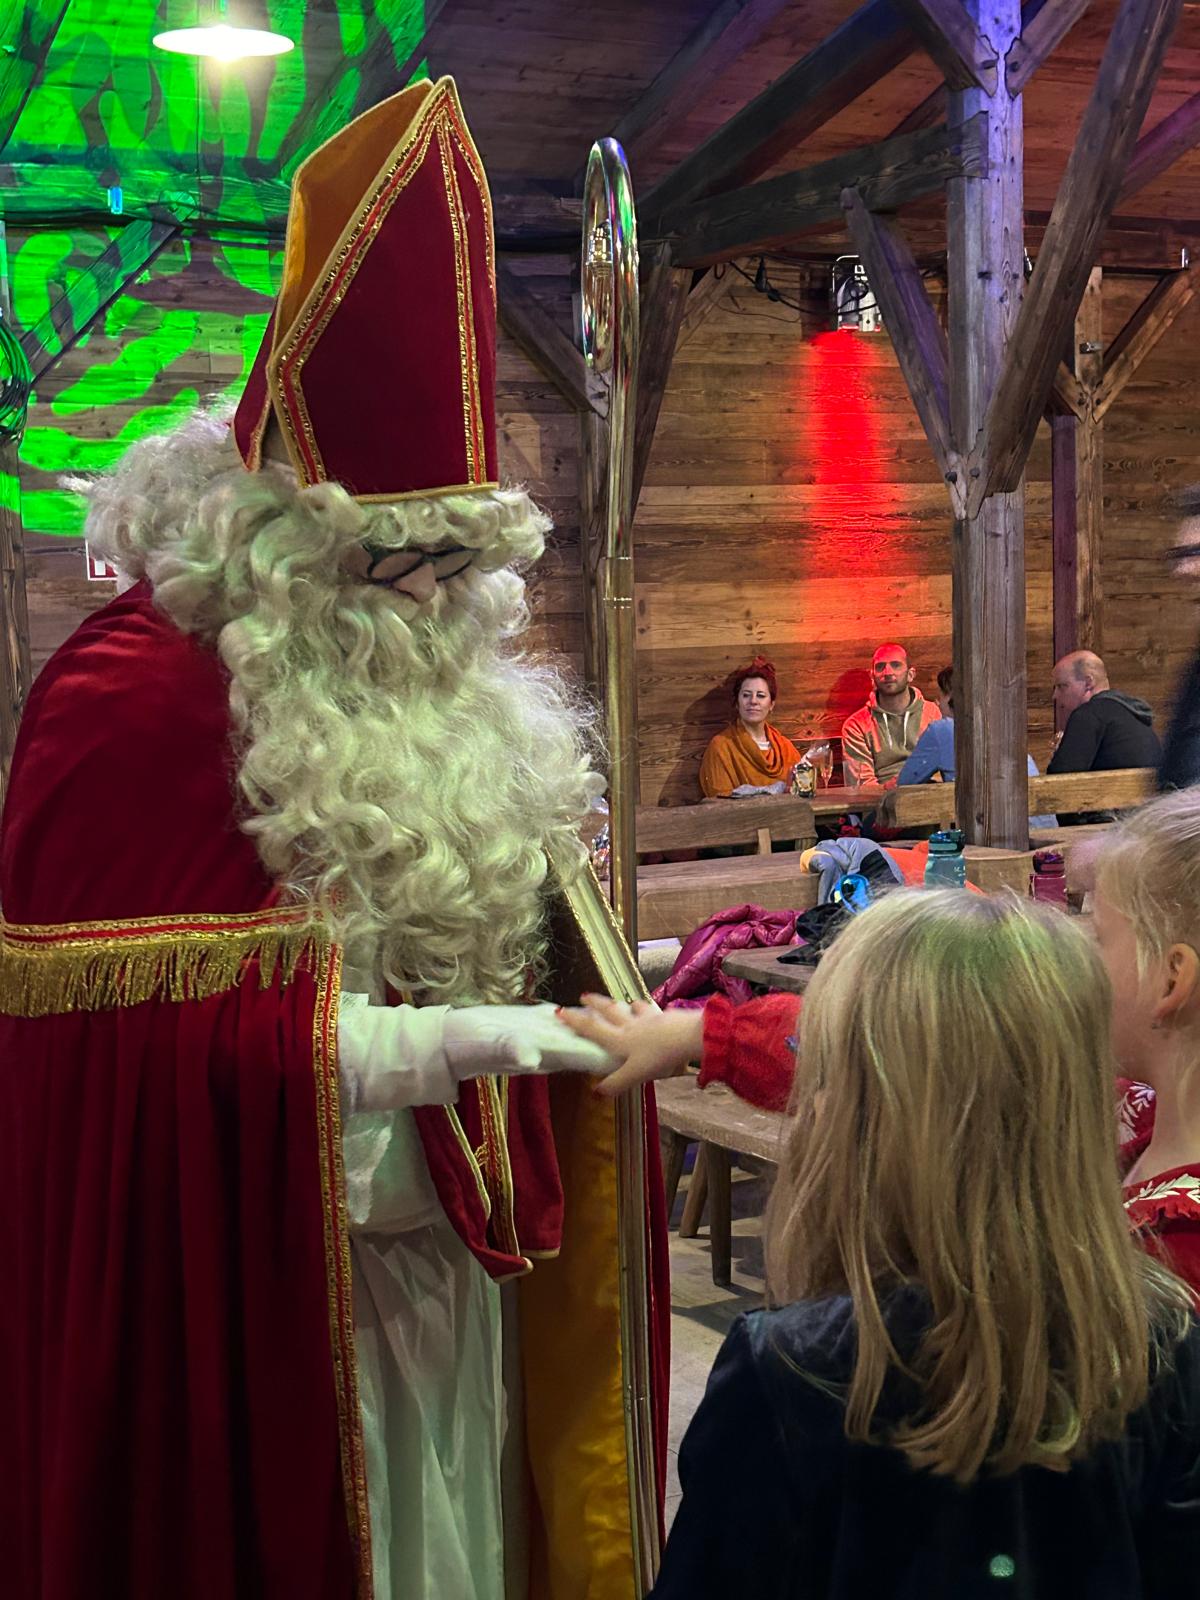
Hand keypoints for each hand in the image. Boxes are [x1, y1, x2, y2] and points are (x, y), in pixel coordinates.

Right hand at [557, 995, 703, 1096]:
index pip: (592, 1028)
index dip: (575, 1021)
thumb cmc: (659, 1056)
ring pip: (630, 1008)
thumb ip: (615, 1084)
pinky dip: (646, 1009)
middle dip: (594, 1003)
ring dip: (622, 1004)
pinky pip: (651, 1011)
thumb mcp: (635, 1075)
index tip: (560, 1011)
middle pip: (608, 1010)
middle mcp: (630, 1025)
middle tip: (584, 996)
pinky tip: (650, 1010)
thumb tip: (596, 1093)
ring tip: (620, 1002)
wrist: (688, 1037)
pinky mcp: (664, 1017)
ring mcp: (648, 1018)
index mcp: (618, 1039)